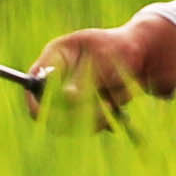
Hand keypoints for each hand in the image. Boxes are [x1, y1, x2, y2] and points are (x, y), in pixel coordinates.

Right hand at [32, 10, 175, 118]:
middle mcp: (55, 78)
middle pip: (46, 109)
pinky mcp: (78, 110)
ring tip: (113, 104)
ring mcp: (65, 96)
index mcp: (56, 55)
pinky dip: (98, 122)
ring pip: (65, 122)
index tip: (62, 108)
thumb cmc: (120, 49)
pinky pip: (81, 126)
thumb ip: (84, 78)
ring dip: (91, 117)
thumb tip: (67, 97)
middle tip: (102, 108)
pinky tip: (113, 109)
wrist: (141, 59)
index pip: (34, 81)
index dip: (40, 98)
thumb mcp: (104, 58)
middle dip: (73, 114)